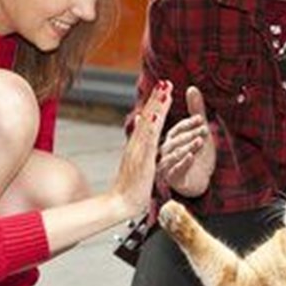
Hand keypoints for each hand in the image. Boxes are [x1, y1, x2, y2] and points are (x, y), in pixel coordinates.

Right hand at [111, 80, 172, 214]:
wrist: (120, 203)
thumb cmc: (131, 186)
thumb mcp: (138, 162)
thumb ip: (140, 145)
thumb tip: (139, 125)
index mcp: (138, 145)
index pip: (148, 120)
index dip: (155, 104)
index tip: (163, 88)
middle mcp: (137, 144)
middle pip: (147, 117)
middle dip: (157, 99)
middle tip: (165, 81)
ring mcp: (138, 151)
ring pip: (148, 125)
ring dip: (156, 107)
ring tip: (164, 91)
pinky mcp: (141, 160)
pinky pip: (148, 141)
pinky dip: (151, 127)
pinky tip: (157, 115)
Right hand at [157, 86, 215, 197]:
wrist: (201, 181)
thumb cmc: (198, 155)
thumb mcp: (200, 132)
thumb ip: (196, 111)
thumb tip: (192, 88)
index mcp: (171, 139)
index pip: (176, 129)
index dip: (188, 123)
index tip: (201, 119)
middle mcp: (166, 151)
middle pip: (174, 141)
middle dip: (189, 134)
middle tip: (204, 129)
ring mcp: (168, 166)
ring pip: (173, 155)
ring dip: (187, 147)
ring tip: (200, 141)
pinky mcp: (173, 179)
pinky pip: (175, 171)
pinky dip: (183, 164)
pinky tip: (191, 157)